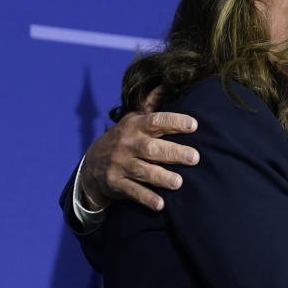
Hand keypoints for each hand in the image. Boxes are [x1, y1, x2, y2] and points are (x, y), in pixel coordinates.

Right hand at [80, 87, 198, 211]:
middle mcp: (127, 145)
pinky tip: (161, 204)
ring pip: (143, 171)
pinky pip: (133, 192)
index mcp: (135, 127)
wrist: (92, 165)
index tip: (194, 125)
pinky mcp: (117, 184)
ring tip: (179, 182)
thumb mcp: (133, 119)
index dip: (174, 122)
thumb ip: (151, 104)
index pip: (155, 121)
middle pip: (151, 148)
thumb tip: (167, 83)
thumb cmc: (124, 139)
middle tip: (195, 158)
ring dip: (161, 177)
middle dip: (173, 152)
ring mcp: (121, 165)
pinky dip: (146, 198)